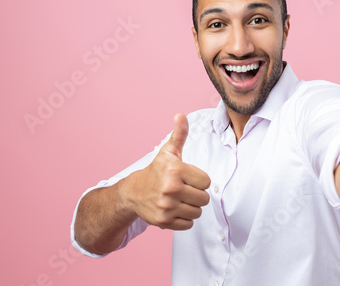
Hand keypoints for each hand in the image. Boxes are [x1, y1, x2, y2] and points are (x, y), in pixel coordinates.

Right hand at [120, 113, 210, 229]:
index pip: (206, 182)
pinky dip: (184, 219)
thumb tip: (180, 115)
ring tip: (179, 200)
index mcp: (175, 170)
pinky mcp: (164, 221)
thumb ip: (179, 134)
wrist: (133, 192)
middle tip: (184, 190)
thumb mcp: (168, 152)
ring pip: (197, 212)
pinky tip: (174, 209)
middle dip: (197, 195)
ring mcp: (167, 206)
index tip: (188, 178)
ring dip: (191, 207)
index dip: (199, 180)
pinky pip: (188, 224)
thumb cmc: (157, 171)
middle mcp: (171, 188)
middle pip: (204, 199)